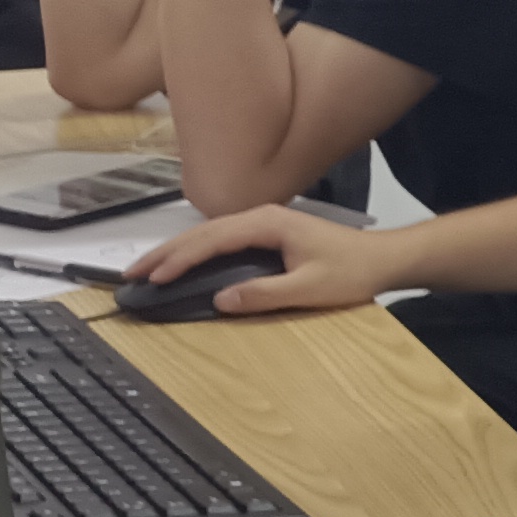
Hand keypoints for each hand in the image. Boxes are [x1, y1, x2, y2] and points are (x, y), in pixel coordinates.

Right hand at [123, 203, 386, 313]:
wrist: (384, 258)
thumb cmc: (355, 270)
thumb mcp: (310, 288)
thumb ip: (265, 294)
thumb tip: (221, 299)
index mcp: (268, 223)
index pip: (211, 239)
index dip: (179, 259)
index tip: (154, 276)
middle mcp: (261, 216)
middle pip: (202, 233)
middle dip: (165, 253)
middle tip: (132, 273)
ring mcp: (264, 223)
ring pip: (209, 235)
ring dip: (177, 252)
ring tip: (147, 269)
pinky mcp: (268, 234)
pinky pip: (222, 241)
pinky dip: (198, 253)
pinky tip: (183, 265)